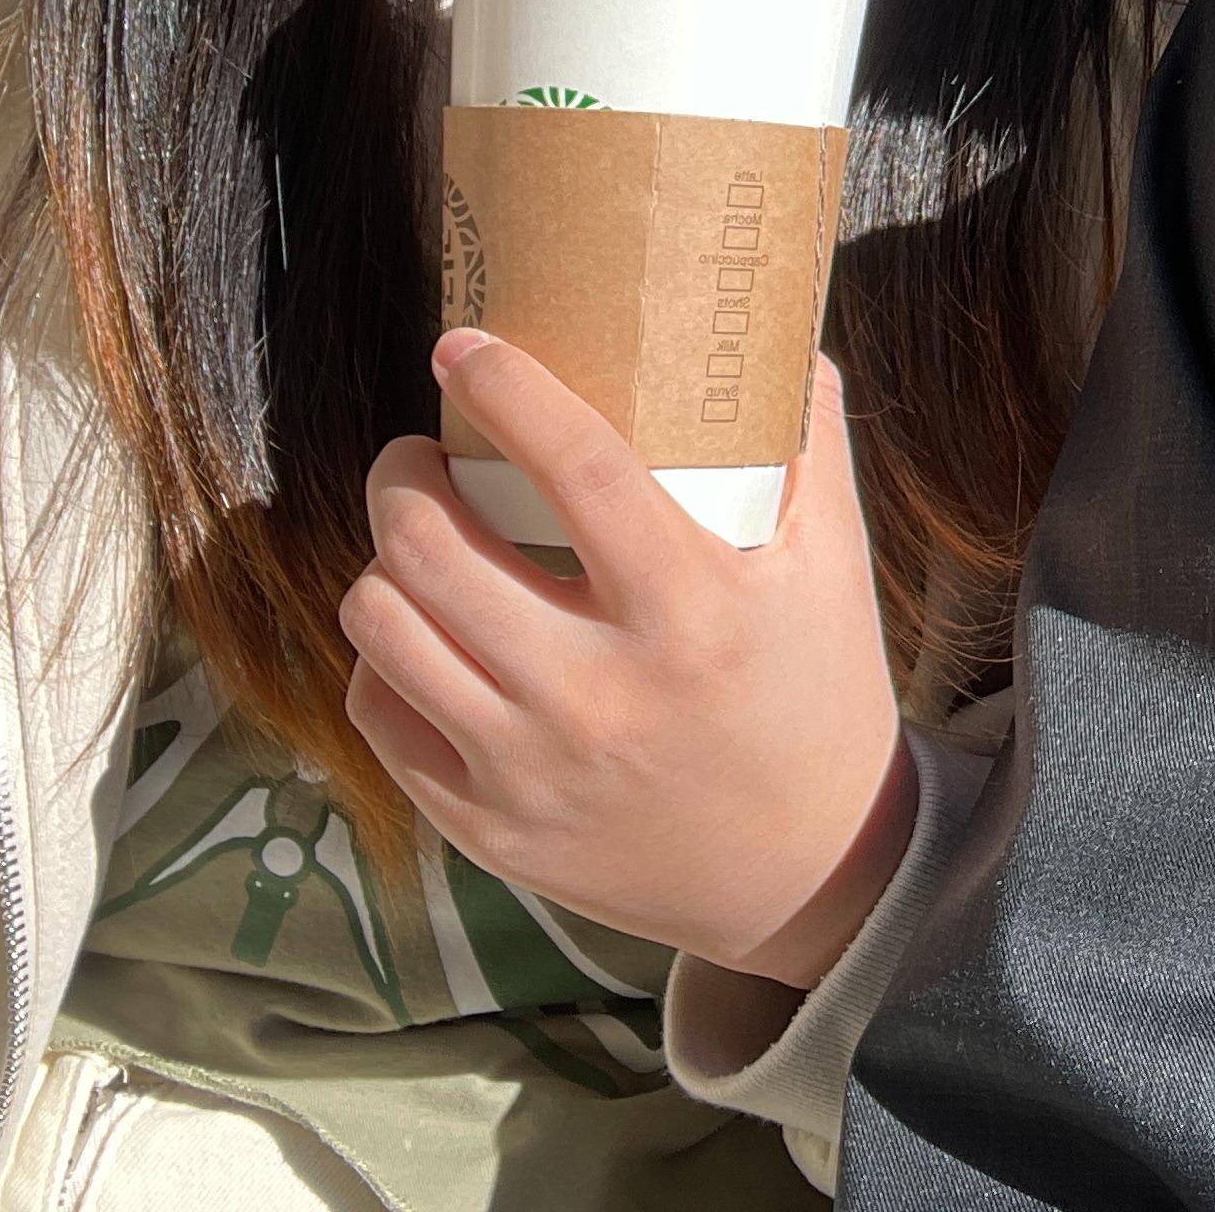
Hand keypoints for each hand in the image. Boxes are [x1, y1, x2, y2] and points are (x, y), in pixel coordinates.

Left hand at [343, 330, 917, 985]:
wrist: (805, 876)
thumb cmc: (818, 697)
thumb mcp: (835, 567)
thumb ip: (811, 445)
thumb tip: (779, 339)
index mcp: (692, 612)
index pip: (574, 467)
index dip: (505, 388)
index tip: (464, 345)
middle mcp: (597, 693)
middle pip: (431, 548)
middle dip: (401, 473)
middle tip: (422, 454)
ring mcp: (528, 768)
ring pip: (381, 627)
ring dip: (382, 560)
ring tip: (413, 539)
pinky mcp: (485, 826)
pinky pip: (379, 713)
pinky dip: (386, 656)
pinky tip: (424, 631)